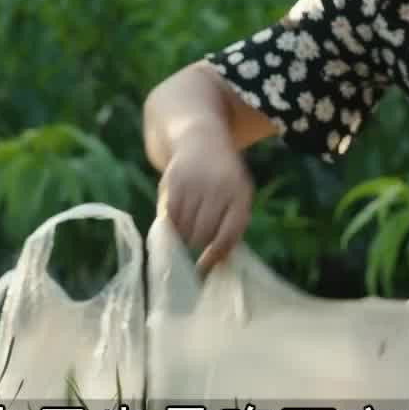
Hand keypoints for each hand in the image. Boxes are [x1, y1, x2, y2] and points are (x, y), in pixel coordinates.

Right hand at [158, 137, 255, 274]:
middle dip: (199, 242)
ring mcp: (194, 185)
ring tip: (188, 221)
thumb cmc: (223, 178)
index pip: (228, 234)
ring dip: (184, 234)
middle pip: (202, 235)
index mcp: (240, 195)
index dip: (215, 255)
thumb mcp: (237, 195)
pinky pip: (169, 218)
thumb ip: (231, 226)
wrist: (200, 140)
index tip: (203, 269)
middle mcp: (218, 189)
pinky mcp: (173, 182)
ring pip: (184, 229)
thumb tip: (216, 264)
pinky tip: (176, 217)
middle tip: (197, 237)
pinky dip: (171, 224)